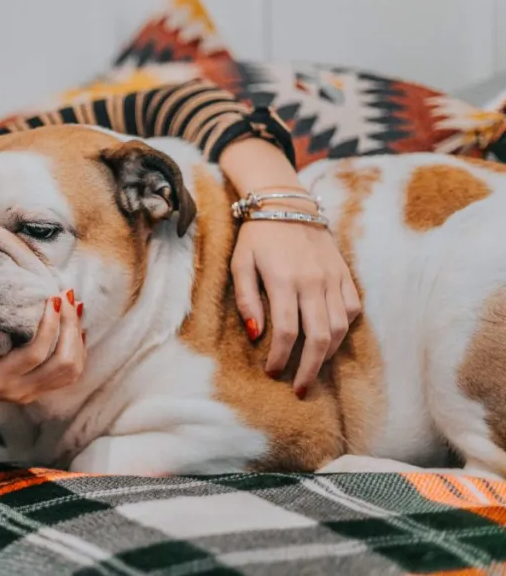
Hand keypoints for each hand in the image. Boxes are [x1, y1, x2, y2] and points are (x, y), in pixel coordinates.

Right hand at [0, 292, 85, 405]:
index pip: (36, 354)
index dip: (50, 325)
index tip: (51, 298)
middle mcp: (20, 389)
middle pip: (63, 363)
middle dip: (70, 327)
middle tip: (65, 297)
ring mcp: (30, 392)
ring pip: (71, 370)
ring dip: (76, 337)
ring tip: (73, 306)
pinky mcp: (37, 390)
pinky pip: (68, 374)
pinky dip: (77, 348)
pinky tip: (74, 325)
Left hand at [231, 219, 360, 394]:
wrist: (286, 204)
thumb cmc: (257, 237)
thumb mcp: (240, 264)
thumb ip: (246, 300)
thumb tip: (256, 335)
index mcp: (284, 280)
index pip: (288, 332)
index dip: (281, 358)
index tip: (272, 372)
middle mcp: (313, 281)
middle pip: (319, 337)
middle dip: (310, 369)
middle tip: (300, 389)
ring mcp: (333, 277)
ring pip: (340, 327)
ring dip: (328, 354)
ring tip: (313, 368)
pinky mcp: (344, 273)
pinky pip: (353, 308)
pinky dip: (344, 328)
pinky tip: (330, 338)